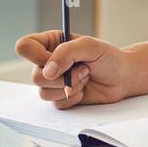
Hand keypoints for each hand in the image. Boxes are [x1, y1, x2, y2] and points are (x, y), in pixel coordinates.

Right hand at [15, 30, 136, 108]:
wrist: (122, 78)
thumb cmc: (108, 57)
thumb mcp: (90, 46)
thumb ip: (66, 52)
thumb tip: (48, 71)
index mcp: (50, 43)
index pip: (25, 47)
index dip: (35, 55)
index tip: (55, 58)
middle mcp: (47, 62)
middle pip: (35, 75)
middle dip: (63, 76)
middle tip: (83, 68)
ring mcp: (52, 81)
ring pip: (43, 92)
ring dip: (70, 86)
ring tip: (86, 77)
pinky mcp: (60, 97)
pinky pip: (56, 103)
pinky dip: (73, 97)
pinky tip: (84, 89)